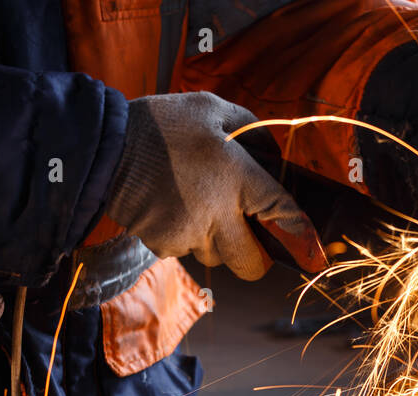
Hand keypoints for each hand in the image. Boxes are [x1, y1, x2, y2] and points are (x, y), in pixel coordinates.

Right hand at [106, 92, 326, 279]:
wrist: (105, 147)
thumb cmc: (163, 124)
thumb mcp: (213, 109)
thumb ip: (253, 131)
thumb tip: (276, 158)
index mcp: (235, 177)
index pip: (282, 214)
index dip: (300, 234)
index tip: (311, 248)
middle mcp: (216, 215)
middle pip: (251, 265)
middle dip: (256, 256)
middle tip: (250, 234)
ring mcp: (188, 235)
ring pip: (217, 256)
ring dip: (217, 240)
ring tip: (199, 204)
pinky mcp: (163, 246)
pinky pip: (186, 250)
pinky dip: (186, 235)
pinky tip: (173, 206)